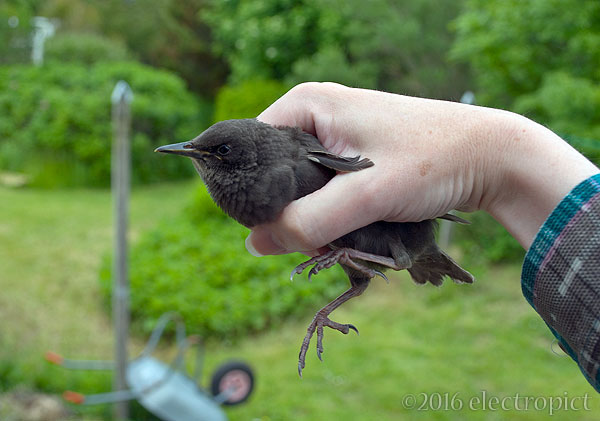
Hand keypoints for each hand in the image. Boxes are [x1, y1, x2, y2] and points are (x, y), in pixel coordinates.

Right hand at [247, 82, 597, 255]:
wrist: (491, 156)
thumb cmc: (431, 161)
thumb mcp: (365, 194)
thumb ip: (308, 221)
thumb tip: (255, 244)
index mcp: (306, 104)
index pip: (250, 152)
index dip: (255, 194)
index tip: (278, 228)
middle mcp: (314, 114)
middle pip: (273, 173)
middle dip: (289, 211)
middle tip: (318, 236)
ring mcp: (334, 135)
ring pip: (299, 186)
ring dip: (313, 216)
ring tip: (343, 231)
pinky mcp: (351, 155)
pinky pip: (323, 188)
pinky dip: (331, 212)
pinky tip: (352, 224)